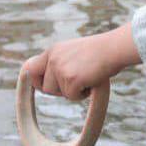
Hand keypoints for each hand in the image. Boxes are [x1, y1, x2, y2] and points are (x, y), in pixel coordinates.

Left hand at [23, 24, 140, 100]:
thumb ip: (61, 63)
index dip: (35, 81)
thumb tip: (51, 83)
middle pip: (45, 87)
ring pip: (59, 93)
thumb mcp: (74, 52)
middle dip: (59, 90)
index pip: (31, 68)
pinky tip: (91, 81)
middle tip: (77, 82)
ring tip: (87, 78)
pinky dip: (83, 94)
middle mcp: (53, 58)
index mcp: (53, 50)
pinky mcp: (71, 79)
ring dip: (73, 92)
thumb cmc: (100, 52)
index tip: (41, 87)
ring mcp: (60, 68)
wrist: (114, 48)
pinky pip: (72, 97)